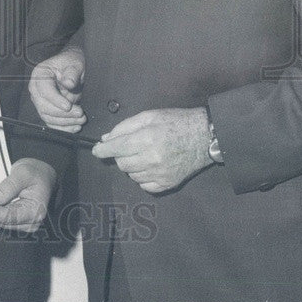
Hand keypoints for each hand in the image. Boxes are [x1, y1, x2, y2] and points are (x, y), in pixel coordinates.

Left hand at [0, 158, 55, 232]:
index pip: (9, 216)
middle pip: (3, 222)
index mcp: (35, 210)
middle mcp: (32, 221)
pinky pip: (3, 220)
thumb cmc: (35, 173)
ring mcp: (26, 224)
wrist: (41, 175)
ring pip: (2, 223)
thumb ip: (9, 185)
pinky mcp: (20, 222)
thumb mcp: (22, 172)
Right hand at [28, 48, 87, 130]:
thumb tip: (68, 83)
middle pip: (44, 106)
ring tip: (81, 119)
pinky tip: (76, 127)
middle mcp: (36, 89)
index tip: (68, 105)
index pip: (43, 90)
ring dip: (65, 122)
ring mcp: (41, 101)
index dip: (55, 99)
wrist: (72, 68)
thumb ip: (72, 73)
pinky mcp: (48, 110)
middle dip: (62, 113)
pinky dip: (64, 128)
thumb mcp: (75, 63)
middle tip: (80, 113)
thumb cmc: (71, 63)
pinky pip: (52, 123)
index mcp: (40, 74)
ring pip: (48, 117)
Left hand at [92, 107, 211, 193]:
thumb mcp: (149, 115)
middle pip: (122, 163)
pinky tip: (150, 166)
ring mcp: (161, 174)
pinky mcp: (168, 184)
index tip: (97, 151)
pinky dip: (142, 177)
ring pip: (131, 175)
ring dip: (132, 166)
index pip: (116, 148)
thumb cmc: (175, 121)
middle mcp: (153, 158)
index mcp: (147, 138)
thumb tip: (106, 138)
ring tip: (143, 154)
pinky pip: (144, 185)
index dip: (102, 150)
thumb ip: (125, 127)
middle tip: (130, 147)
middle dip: (120, 155)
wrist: (204, 136)